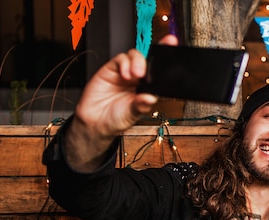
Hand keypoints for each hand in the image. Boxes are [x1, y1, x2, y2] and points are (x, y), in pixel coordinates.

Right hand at [65, 35, 178, 171]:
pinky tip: (126, 75)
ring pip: (136, 56)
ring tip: (137, 75)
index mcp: (148, 88)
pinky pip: (121, 59)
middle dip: (155, 53)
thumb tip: (150, 98)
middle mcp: (138, 79)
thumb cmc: (116, 119)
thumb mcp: (132, 114)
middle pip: (149, 59)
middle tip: (156, 61)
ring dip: (139, 62)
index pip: (160, 71)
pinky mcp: (112, 69)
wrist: (95, 122)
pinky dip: (125, 64)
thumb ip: (140, 105)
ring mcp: (126, 73)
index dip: (166, 59)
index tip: (173, 48)